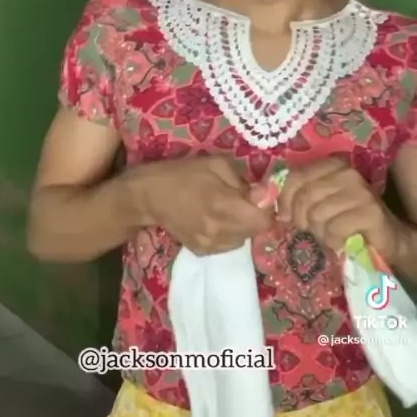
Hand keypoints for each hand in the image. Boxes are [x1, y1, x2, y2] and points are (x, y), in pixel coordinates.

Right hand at [125, 156, 272, 254]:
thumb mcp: (217, 165)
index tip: (259, 198)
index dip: (266, 209)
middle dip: (254, 216)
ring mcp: (210, 245)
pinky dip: (227, 234)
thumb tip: (264, 194)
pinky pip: (227, 245)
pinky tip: (214, 219)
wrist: (150, 196)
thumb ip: (243, 181)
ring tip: (225, 209)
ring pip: (242, 240)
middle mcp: (219, 231)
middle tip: (240, 200)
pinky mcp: (202, 251)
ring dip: (241, 226)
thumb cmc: (184, 174)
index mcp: (224, 206)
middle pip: (255, 231)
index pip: (263, 221)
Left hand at [278, 156, 399, 260]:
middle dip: (301, 219)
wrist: (385, 238)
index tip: (285, 217)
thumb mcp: (316, 202)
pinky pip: (334, 229)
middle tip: (311, 229)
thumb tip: (258, 198)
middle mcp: (347, 172)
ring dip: (319, 232)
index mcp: (331, 164)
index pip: (295, 177)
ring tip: (329, 234)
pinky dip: (332, 241)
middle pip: (304, 197)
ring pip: (317, 215)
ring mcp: (360, 191)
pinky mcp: (370, 212)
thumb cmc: (344, 219)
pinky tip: (339, 242)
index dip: (284, 200)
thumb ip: (291, 195)